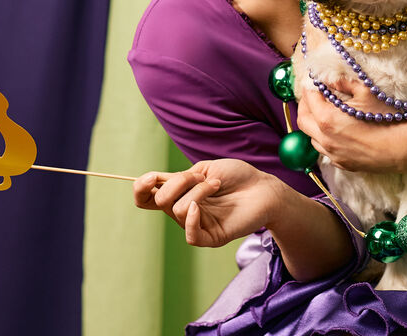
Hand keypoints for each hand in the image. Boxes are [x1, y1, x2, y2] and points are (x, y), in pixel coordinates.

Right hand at [133, 159, 285, 246]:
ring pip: (177, 210)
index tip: (152, 177)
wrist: (264, 188)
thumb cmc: (238, 176)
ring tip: (217, 184)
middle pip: (159, 201)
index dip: (141, 188)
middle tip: (202, 176)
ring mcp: (196, 224)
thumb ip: (179, 178)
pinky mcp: (210, 237)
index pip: (147, 197)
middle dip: (178, 182)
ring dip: (197, 191)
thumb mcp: (205, 168)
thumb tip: (156, 184)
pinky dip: (191, 218)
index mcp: (179, 193)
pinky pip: (190, 235)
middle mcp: (184, 210)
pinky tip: (200, 207)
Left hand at [296, 74, 406, 173]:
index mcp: (330, 122)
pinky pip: (326, 150)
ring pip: (313, 137)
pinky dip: (324, 136)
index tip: (317, 72)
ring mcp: (338, 158)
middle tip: (317, 86)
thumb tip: (331, 76)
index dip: (311, 84)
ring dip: (314, 120)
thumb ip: (347, 83)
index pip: (309, 99)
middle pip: (304, 120)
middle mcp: (328, 143)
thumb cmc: (399, 119)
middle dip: (306, 102)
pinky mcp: (349, 166)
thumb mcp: (373, 94)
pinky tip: (338, 126)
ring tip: (326, 104)